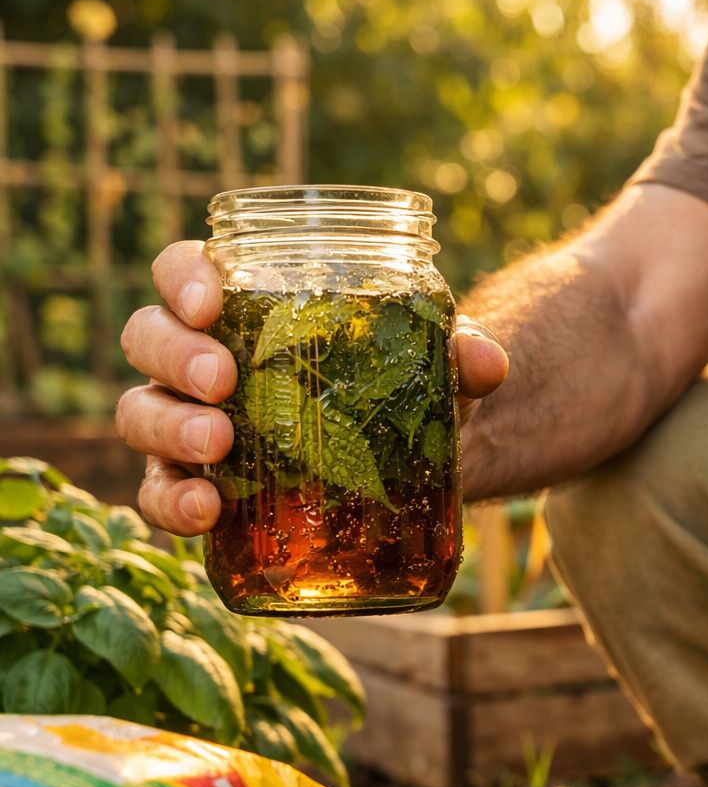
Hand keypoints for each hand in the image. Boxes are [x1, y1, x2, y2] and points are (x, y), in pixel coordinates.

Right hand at [115, 241, 509, 535]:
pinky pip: (163, 494)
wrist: (419, 462)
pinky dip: (172, 504)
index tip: (210, 300)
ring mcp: (192, 423)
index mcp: (244, 307)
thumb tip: (486, 361)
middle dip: (176, 357)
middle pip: (150, 339)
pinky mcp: (202, 486)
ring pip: (142, 413)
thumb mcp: (439, 365)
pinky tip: (205, 514)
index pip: (185, 272)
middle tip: (225, 382)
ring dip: (169, 428)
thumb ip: (462, 354)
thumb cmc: (406, 386)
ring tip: (218, 446)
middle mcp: (202, 359)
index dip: (182, 278)